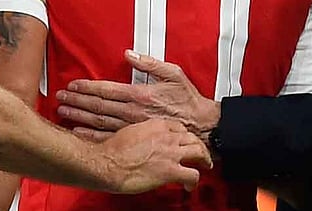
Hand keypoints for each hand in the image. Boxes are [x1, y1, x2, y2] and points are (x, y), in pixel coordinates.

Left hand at [57, 50, 219, 145]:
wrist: (201, 127)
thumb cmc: (187, 99)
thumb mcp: (174, 74)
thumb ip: (150, 63)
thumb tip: (129, 53)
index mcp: (140, 94)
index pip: (106, 90)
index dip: (87, 87)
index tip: (72, 85)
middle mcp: (132, 112)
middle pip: (98, 106)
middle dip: (76, 101)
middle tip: (59, 98)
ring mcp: (132, 128)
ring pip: (99, 122)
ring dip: (79, 117)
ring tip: (63, 112)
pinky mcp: (135, 139)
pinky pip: (109, 138)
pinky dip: (91, 136)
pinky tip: (78, 132)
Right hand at [97, 118, 211, 192]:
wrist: (107, 163)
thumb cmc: (112, 151)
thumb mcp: (129, 132)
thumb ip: (143, 134)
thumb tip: (144, 142)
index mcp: (155, 125)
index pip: (179, 127)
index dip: (184, 135)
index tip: (184, 141)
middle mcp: (166, 136)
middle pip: (192, 137)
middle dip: (198, 146)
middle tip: (200, 153)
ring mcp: (170, 153)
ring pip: (199, 152)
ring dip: (204, 160)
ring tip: (204, 166)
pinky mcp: (171, 171)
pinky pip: (193, 175)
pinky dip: (194, 181)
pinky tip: (189, 186)